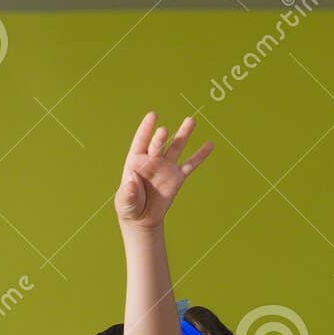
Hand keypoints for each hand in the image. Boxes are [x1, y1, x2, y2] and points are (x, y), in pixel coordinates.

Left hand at [115, 112, 212, 229]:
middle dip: (160, 139)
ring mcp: (166, 166)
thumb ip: (127, 193)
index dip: (145, 129)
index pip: (141, 142)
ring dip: (183, 134)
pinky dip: (200, 155)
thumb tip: (131, 182)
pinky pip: (190, 164)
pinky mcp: (177, 177)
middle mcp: (152, 160)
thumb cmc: (129, 207)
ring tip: (190, 120)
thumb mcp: (124, 203)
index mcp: (136, 161)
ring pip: (176, 147)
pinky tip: (209, 144)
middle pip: (158, 144)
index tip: (152, 115)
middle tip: (163, 131)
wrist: (142, 218)